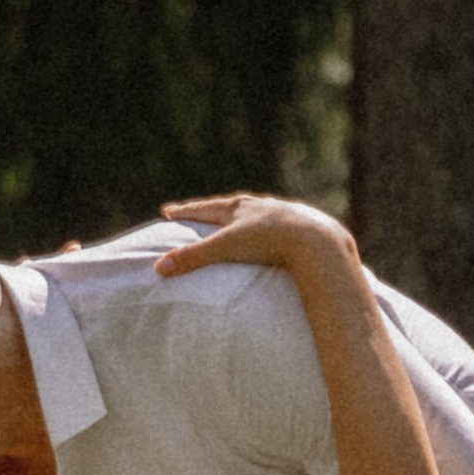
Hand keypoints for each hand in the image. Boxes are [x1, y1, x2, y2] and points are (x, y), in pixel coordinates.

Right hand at [156, 193, 358, 280]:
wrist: (315, 240)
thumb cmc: (268, 241)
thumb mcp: (225, 249)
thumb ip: (193, 259)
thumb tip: (158, 268)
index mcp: (237, 209)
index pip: (203, 209)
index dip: (185, 212)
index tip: (168, 211)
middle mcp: (259, 206)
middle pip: (229, 207)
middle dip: (212, 211)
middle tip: (200, 212)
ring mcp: (282, 213)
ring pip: (258, 213)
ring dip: (244, 217)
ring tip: (239, 220)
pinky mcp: (302, 225)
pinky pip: (282, 225)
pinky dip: (271, 228)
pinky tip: (277, 233)